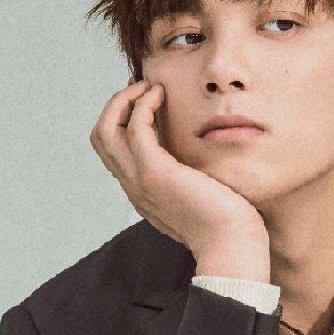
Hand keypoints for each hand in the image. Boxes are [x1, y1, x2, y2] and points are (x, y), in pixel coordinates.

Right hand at [89, 77, 269, 273]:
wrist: (233, 248)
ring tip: (150, 86)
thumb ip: (193, 177)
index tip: (148, 98)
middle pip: (101, 136)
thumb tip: (206, 158)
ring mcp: (140, 180)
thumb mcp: (202, 194)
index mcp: (142, 191)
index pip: (114, 149)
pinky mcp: (156, 173)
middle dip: (117, 104)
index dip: (123, 118)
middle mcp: (133, 186)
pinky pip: (135, 128)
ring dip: (124, 99)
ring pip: (106, 130)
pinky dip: (143, 104)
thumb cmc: (228, 224)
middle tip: (144, 87)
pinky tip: (162, 95)